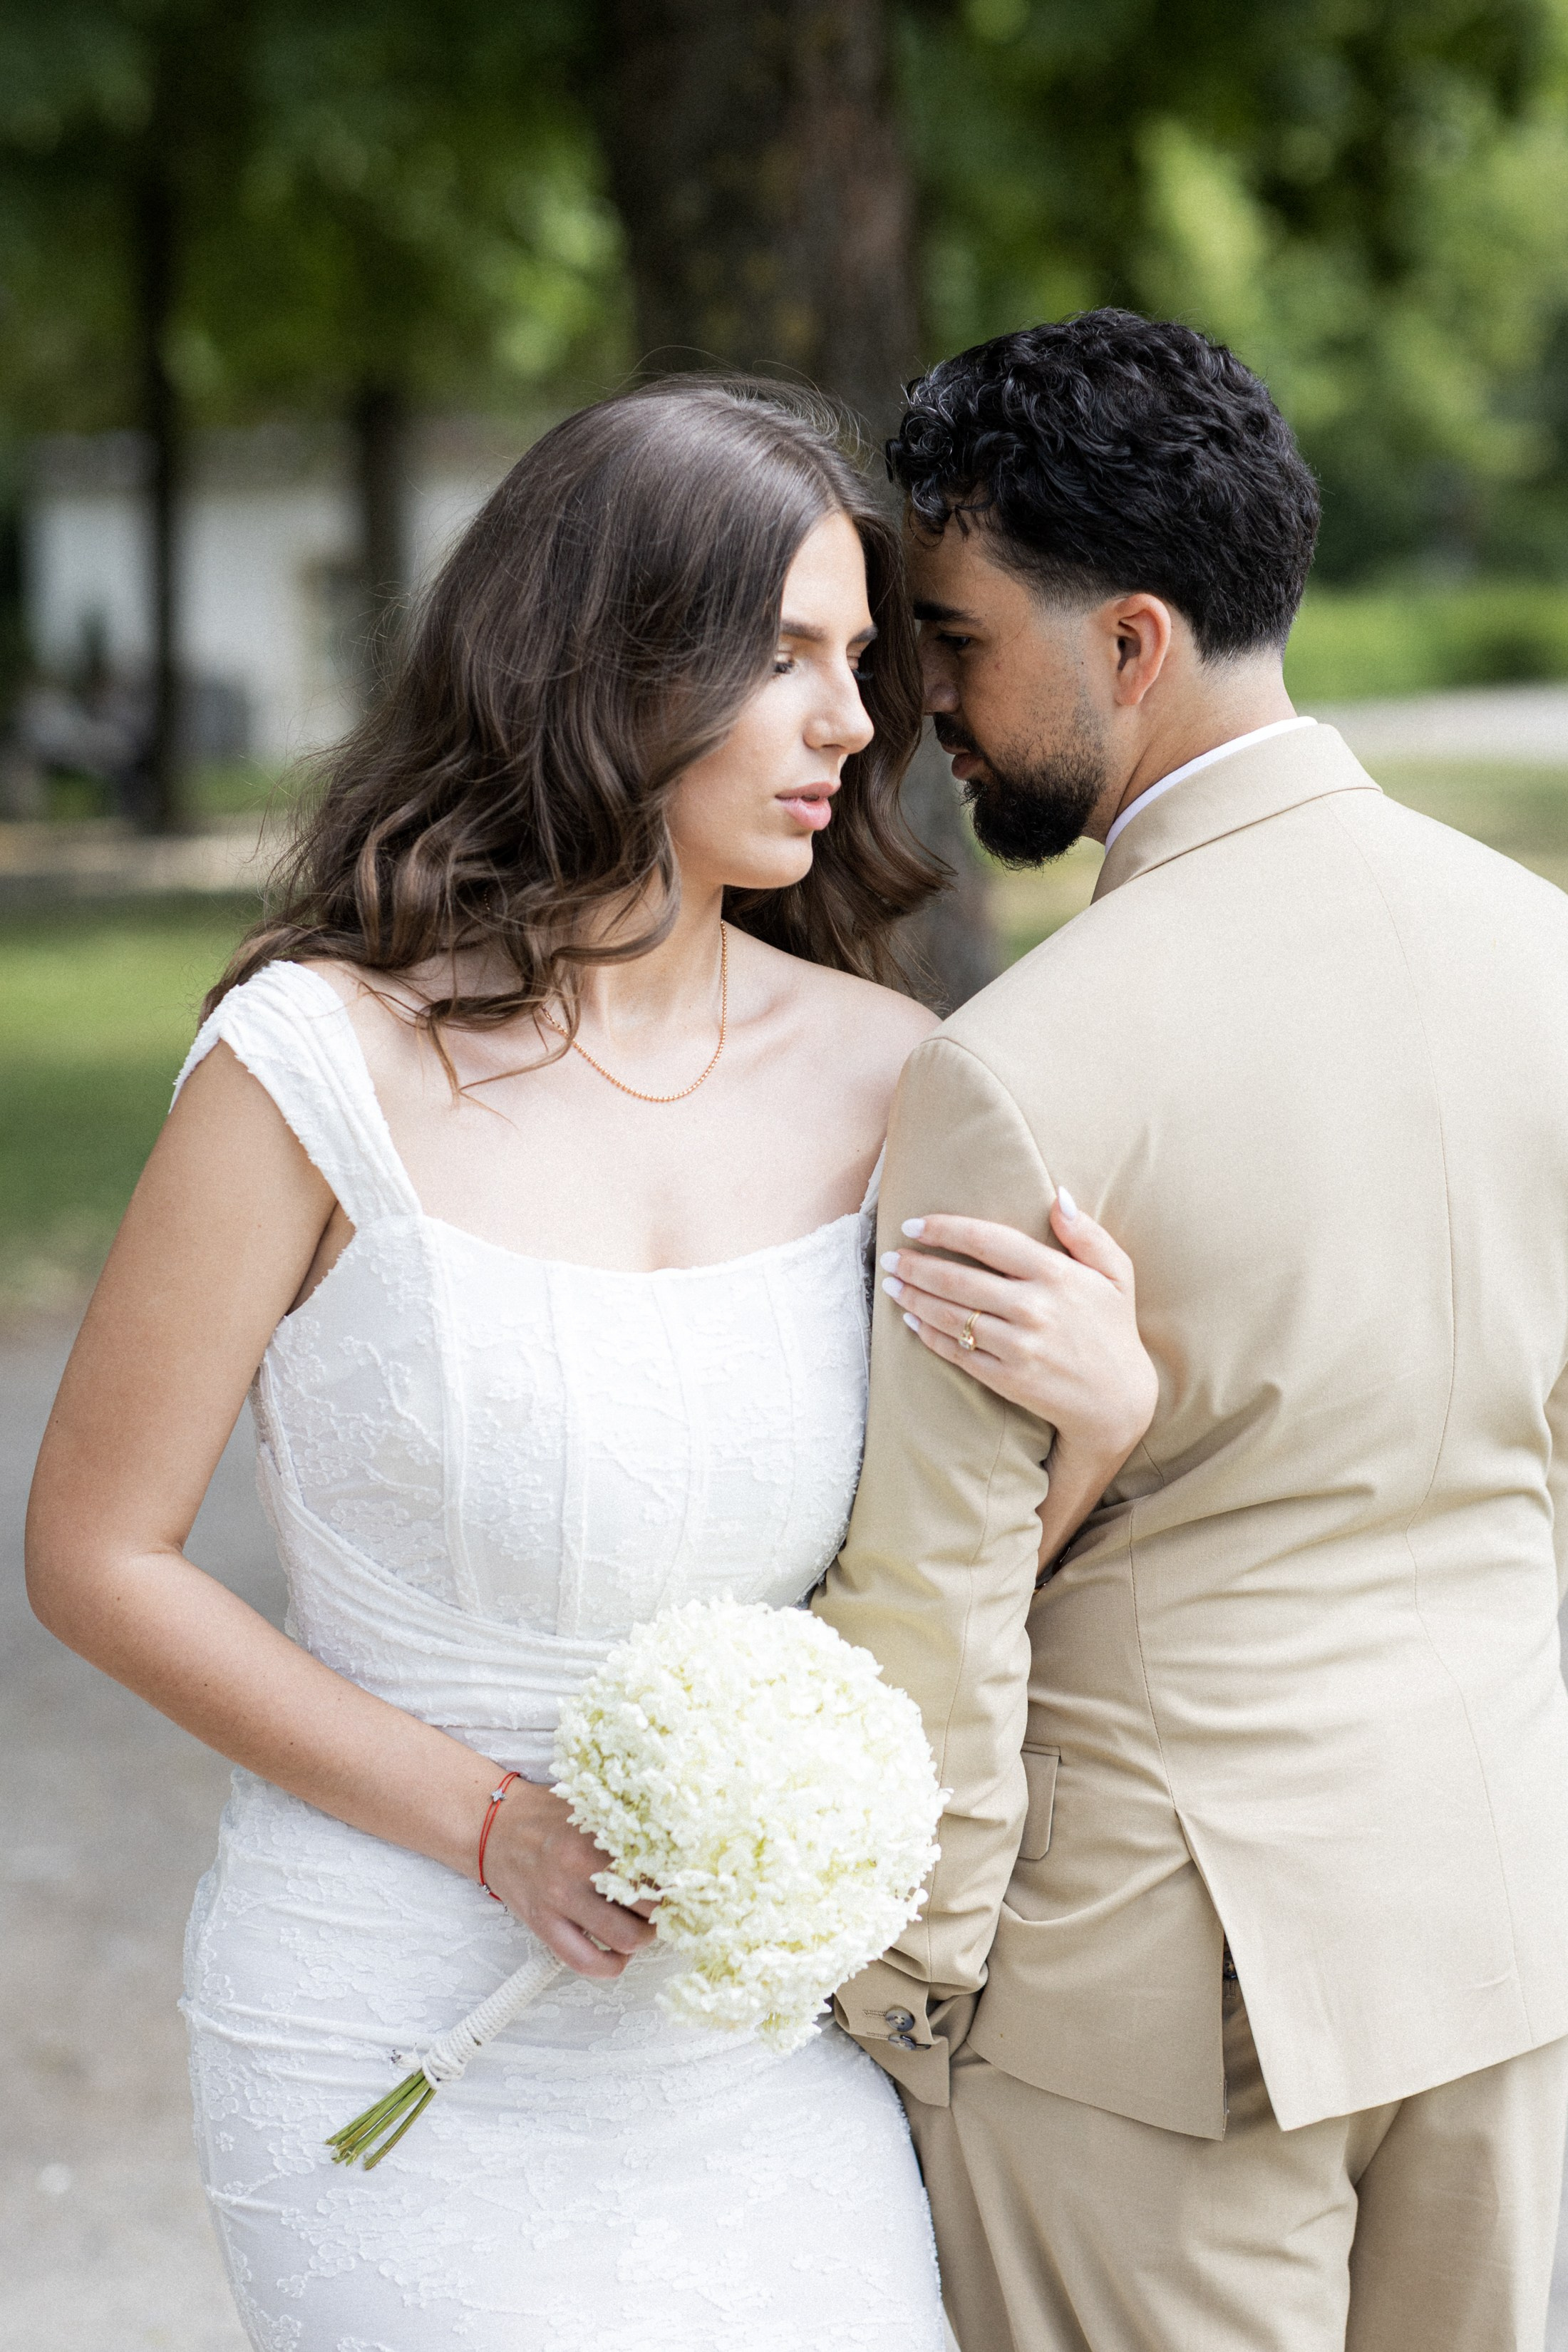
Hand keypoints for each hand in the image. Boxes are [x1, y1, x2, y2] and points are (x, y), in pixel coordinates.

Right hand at [477, 1778, 656, 1978]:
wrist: (494, 1828)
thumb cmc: (547, 1816)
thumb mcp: (590, 1810)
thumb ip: (626, 1828)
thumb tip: (675, 1845)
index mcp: (595, 1837)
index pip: (655, 1868)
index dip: (676, 1880)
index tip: (684, 1882)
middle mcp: (577, 1870)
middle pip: (648, 1908)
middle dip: (664, 1910)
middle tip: (665, 1905)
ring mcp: (559, 1902)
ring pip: (624, 1939)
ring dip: (642, 1938)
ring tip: (641, 1926)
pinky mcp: (543, 1926)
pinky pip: (585, 1963)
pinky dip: (610, 1965)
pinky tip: (616, 1952)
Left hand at [878, 1189, 1157, 1472]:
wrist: (1118, 1401)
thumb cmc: (1113, 1329)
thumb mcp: (1117, 1274)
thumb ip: (1087, 1234)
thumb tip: (1058, 1195)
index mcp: (1057, 1275)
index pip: (987, 1241)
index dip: (945, 1229)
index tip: (914, 1225)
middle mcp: (1034, 1308)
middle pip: (958, 1280)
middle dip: (916, 1265)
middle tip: (891, 1256)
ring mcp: (1018, 1346)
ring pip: (950, 1316)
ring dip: (913, 1298)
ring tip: (891, 1283)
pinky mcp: (1006, 1378)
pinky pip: (956, 1352)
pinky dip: (928, 1335)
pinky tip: (910, 1321)